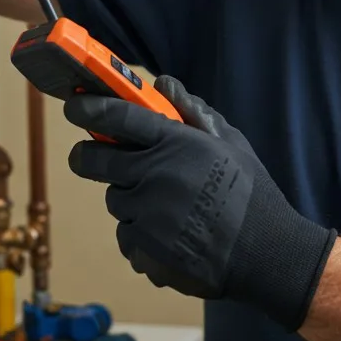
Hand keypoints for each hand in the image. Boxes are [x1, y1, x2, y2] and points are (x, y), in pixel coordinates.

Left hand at [65, 75, 337, 331]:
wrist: (267, 255)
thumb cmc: (251, 194)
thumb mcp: (230, 143)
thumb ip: (193, 112)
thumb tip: (162, 84)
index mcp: (176, 144)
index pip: (118, 117)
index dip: (89, 109)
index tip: (73, 107)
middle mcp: (155, 176)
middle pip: (93, 160)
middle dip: (86, 155)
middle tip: (90, 156)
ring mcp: (146, 216)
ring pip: (115, 200)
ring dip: (129, 200)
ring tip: (167, 207)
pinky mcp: (144, 250)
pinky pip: (127, 236)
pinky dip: (141, 235)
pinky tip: (171, 235)